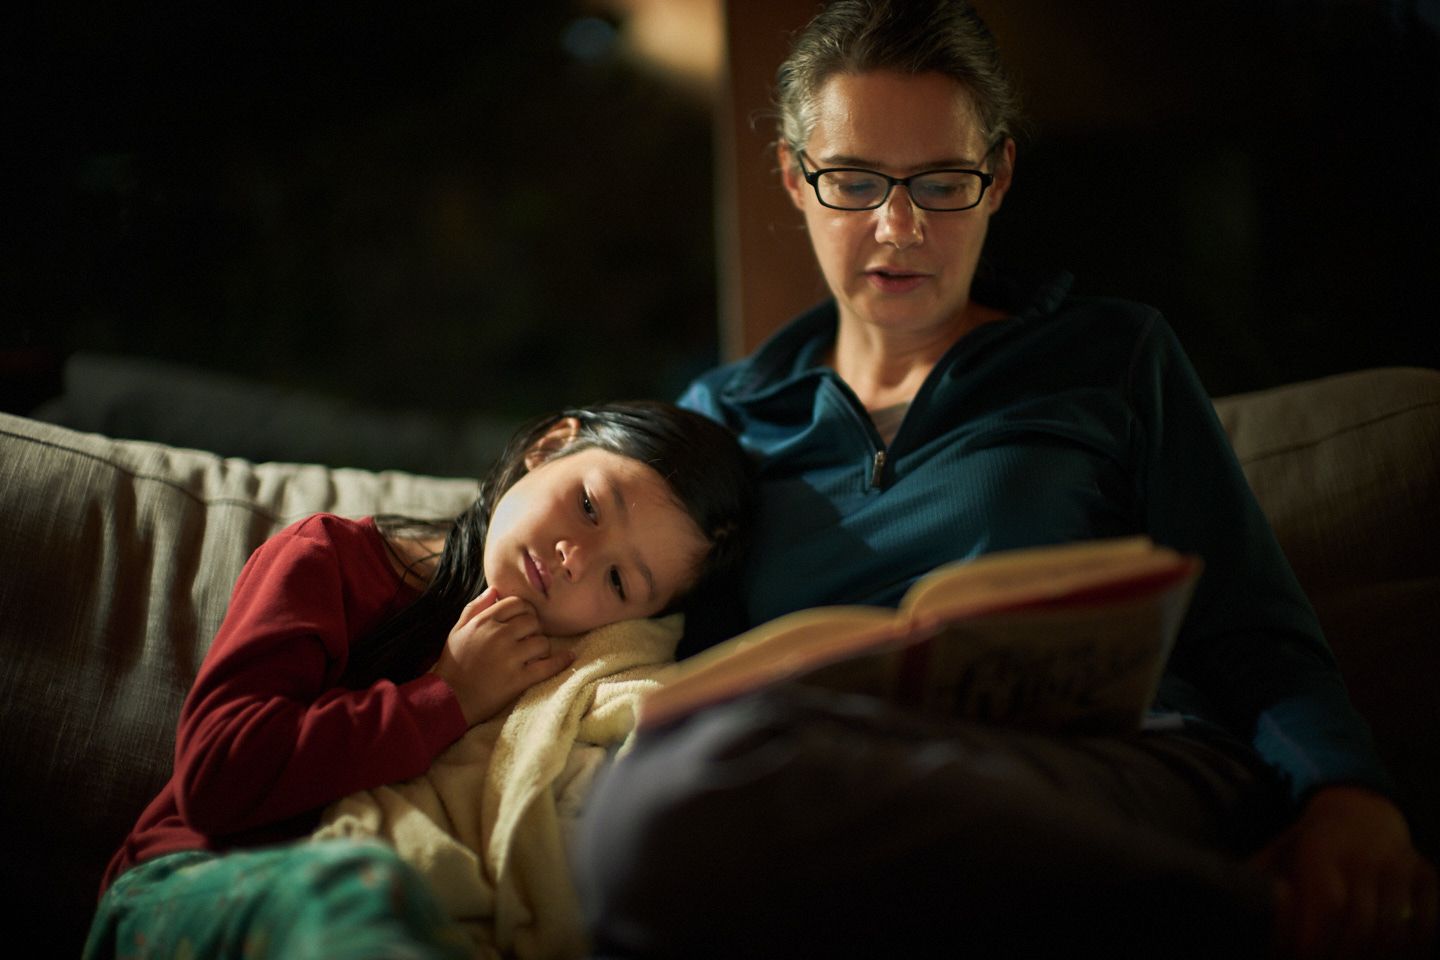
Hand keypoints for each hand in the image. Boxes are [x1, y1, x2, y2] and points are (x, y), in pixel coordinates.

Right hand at [429, 587, 574, 725]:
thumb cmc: (453, 664)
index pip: (517, 603)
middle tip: (529, 639)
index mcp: (484, 621)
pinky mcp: (518, 679)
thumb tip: (494, 590)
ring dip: (542, 648)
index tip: (525, 621)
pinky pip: (547, 666)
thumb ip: (475, 607)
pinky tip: (568, 658)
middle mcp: (499, 635)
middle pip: (533, 621)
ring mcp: (510, 657)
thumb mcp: (457, 630)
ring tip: (534, 655)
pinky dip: (561, 662)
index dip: (525, 610)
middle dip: (534, 629)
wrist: (449, 699)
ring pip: (542, 642)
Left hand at [1250, 785, 1436, 958]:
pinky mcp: (1427, 874)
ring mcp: (1400, 866)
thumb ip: (1260, 878)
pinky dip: (1418, 948)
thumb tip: (1230, 906)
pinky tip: (1396, 959)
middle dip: (1345, 958)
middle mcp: (1365, 857)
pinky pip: (1430, 922)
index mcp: (1322, 851)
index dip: (1317, 941)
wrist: (1360, 807)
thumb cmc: (1312, 842)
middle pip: (1363, 925)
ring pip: (1398, 930)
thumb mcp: (1282, 850)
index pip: (1328, 905)